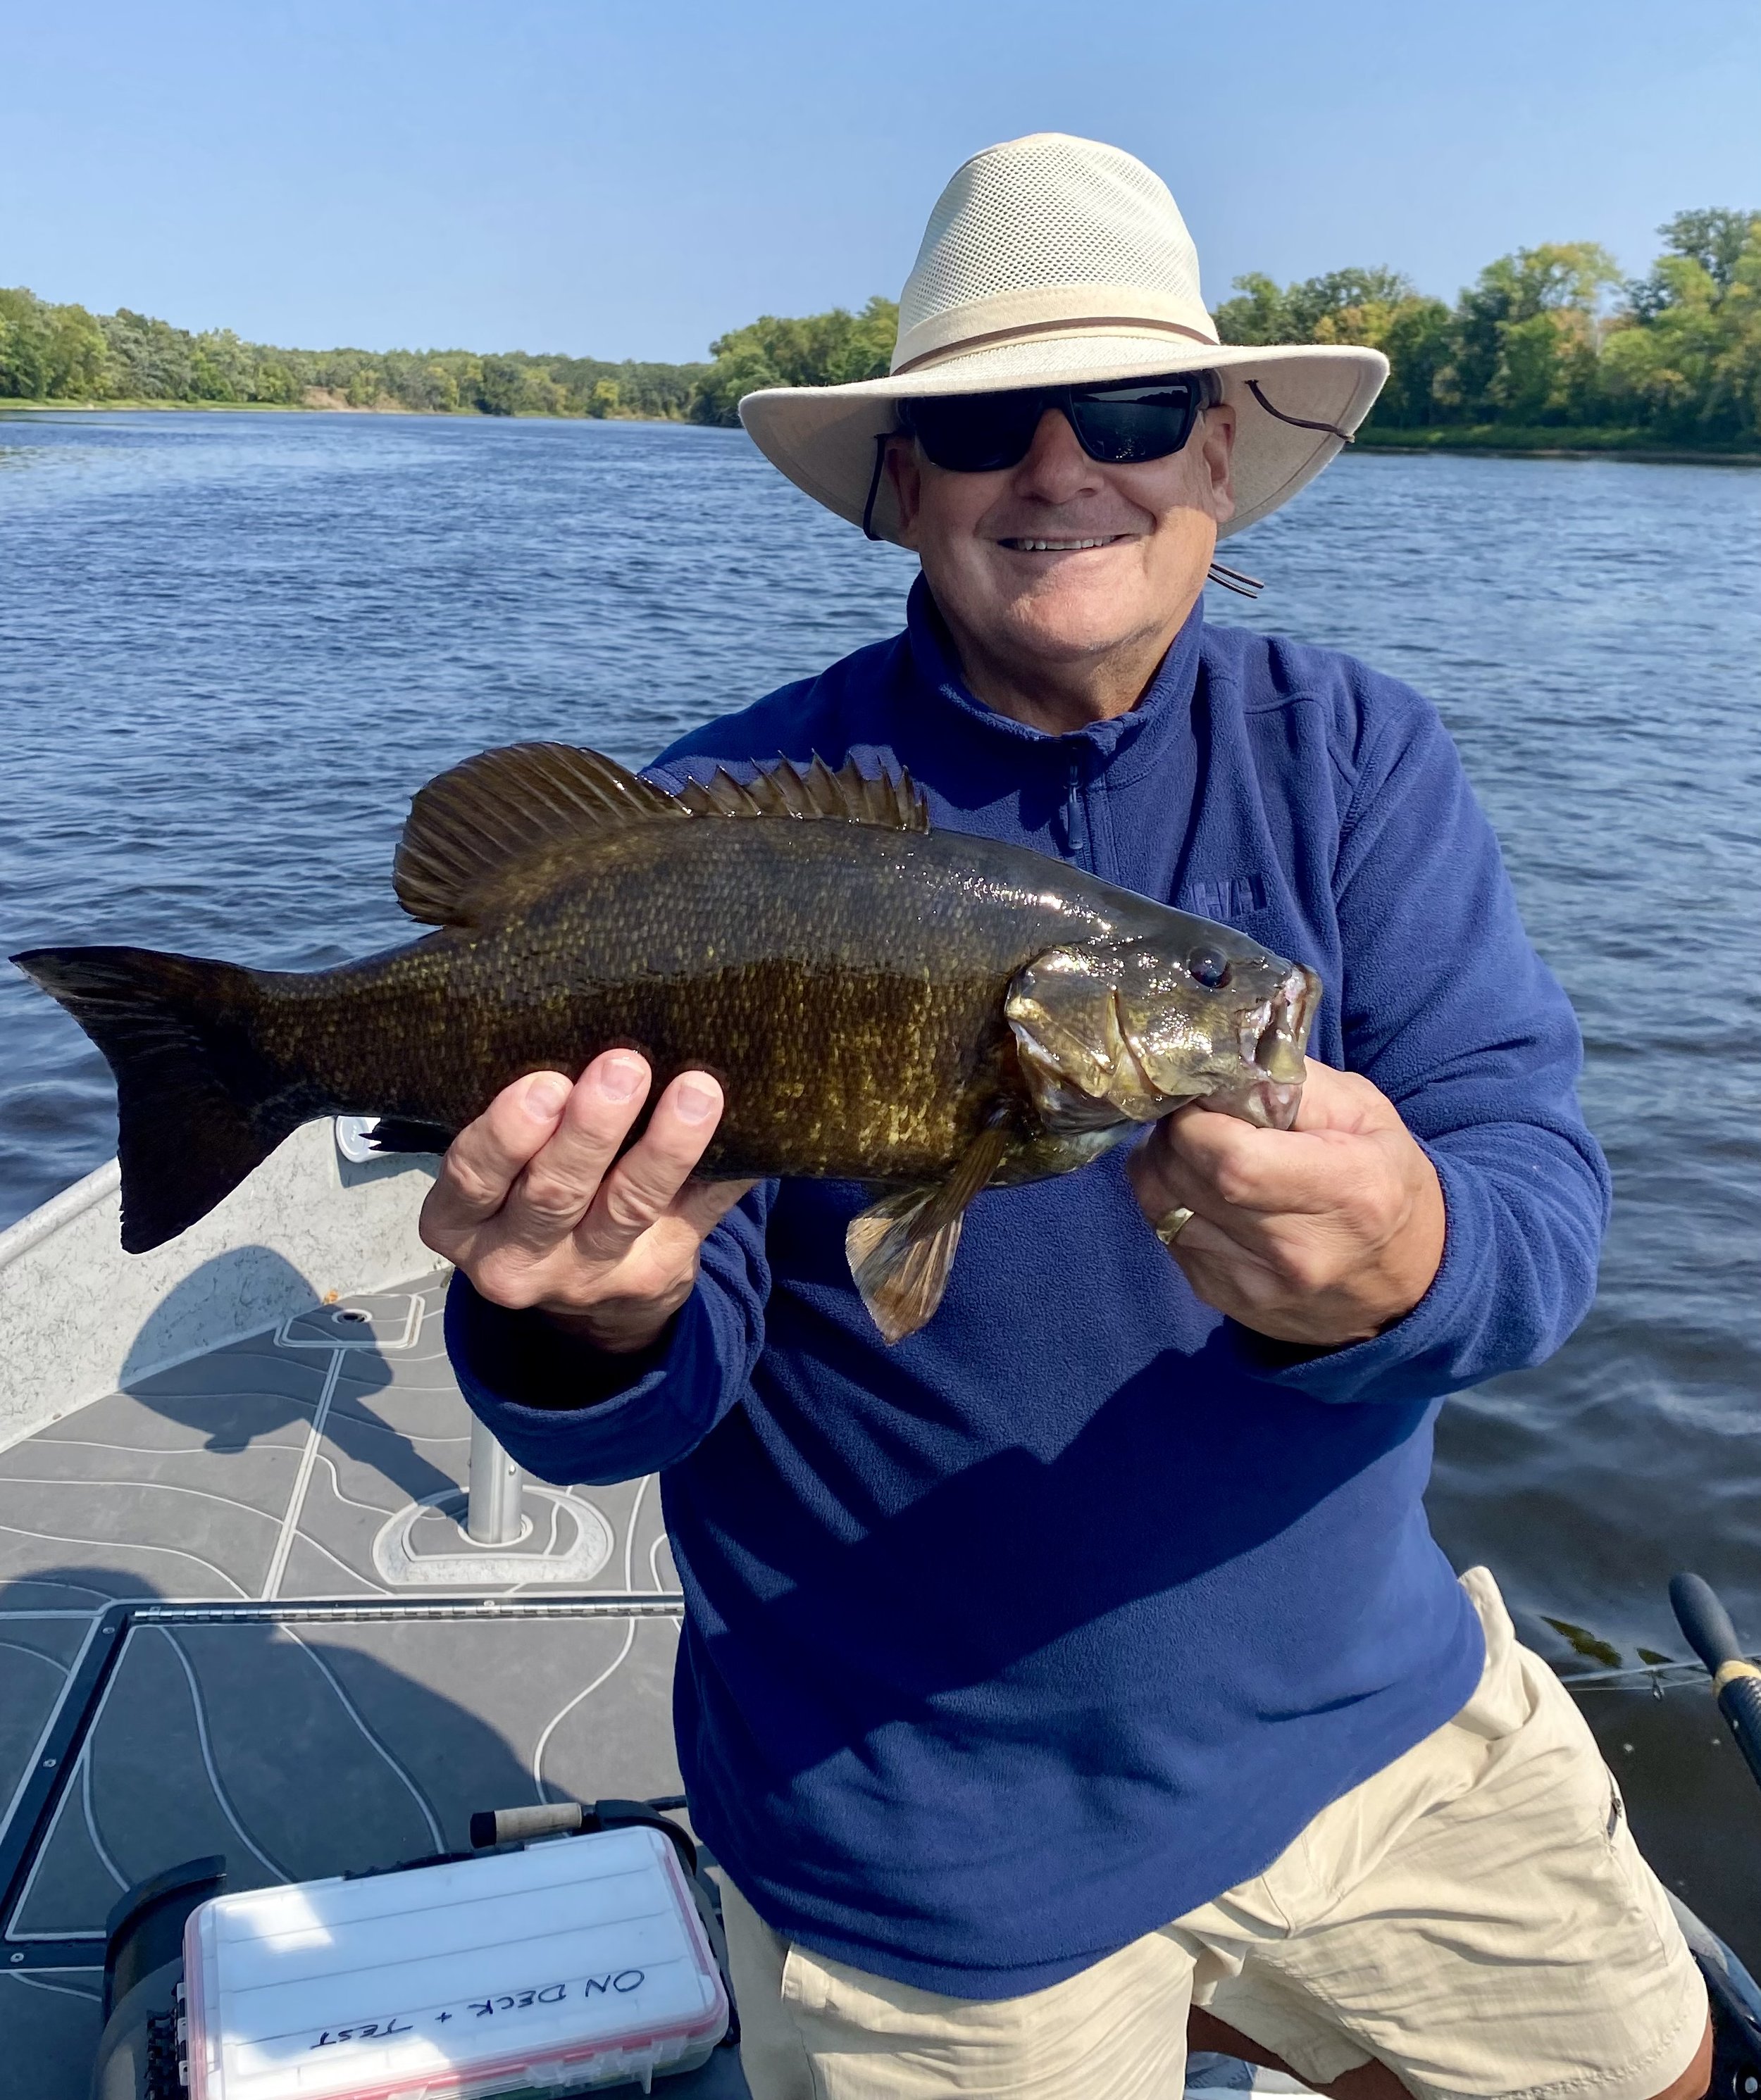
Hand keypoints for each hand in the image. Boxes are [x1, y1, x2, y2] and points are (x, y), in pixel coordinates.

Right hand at [419, 1051, 755, 1353]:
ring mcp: (589, 1275)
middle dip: (592, 1129)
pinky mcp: (656, 1275)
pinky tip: (753, 1133)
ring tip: (696, 1092)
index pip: (473, 1178)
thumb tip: (580, 1014)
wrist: (589, 1293)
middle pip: (554, 1192)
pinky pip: (698, 1214)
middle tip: (625, 1067)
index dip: (507, 1134)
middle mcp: (517, 1259)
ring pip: (629, 1206)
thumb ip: (522, 1116)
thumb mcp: (498, 1172)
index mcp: (462, 1222)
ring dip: (667, 1146)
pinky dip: (724, 1170)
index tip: (546, 1082)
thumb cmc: (533, 1190)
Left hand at [1127, 1062, 1445, 1348]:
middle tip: (1191, 1114)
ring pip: (1161, 1209)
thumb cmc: (1384, 1180)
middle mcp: (1300, 1250)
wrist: (1407, 1283)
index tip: (1202, 1098)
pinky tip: (1200, 1191)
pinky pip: (1168, 1238)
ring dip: (1162, 1167)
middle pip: (1188, 1181)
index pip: (1232, 1160)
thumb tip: (1222, 1066)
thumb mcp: (1365, 1112)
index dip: (1197, 1122)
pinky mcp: (1229, 1302)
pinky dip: (1171, 1203)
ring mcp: (1259, 1286)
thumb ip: (1293, 1083)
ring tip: (1193, 1149)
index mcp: (1347, 1191)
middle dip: (1173, 1134)